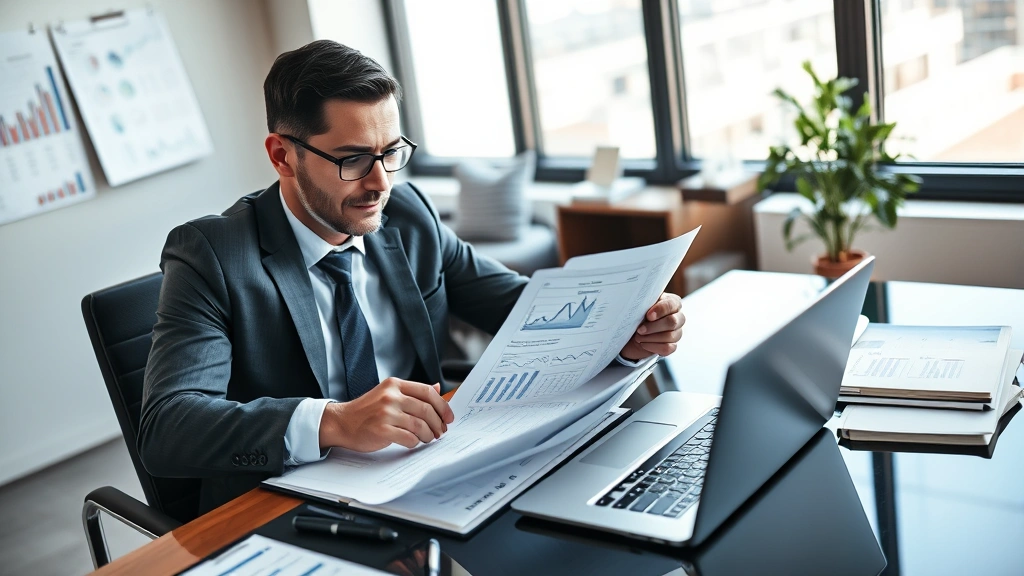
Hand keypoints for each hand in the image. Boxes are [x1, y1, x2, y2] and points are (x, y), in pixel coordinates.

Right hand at [319, 378, 454, 451]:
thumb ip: (412, 392)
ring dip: (428, 435)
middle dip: (438, 423)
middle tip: (440, 432)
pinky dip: (415, 442)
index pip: (427, 392)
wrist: (342, 422)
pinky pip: (409, 438)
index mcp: (395, 384)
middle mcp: (391, 396)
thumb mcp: (388, 394)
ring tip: (428, 439)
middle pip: (426, 409)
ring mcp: (385, 412)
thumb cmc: (367, 411)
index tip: (448, 417)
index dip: (442, 406)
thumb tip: (438, 388)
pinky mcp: (381, 429)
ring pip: (420, 425)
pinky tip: (413, 442)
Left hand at [619, 292, 684, 360]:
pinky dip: (653, 347)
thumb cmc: (638, 315)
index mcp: (672, 303)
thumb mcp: (640, 305)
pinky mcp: (672, 345)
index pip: (672, 304)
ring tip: (638, 337)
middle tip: (639, 329)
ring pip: (670, 336)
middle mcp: (678, 317)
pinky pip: (667, 348)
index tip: (648, 315)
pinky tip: (643, 344)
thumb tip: (636, 298)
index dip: (660, 310)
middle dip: (653, 327)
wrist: (632, 333)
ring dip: (651, 338)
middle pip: (672, 322)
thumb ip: (644, 301)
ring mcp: (677, 332)